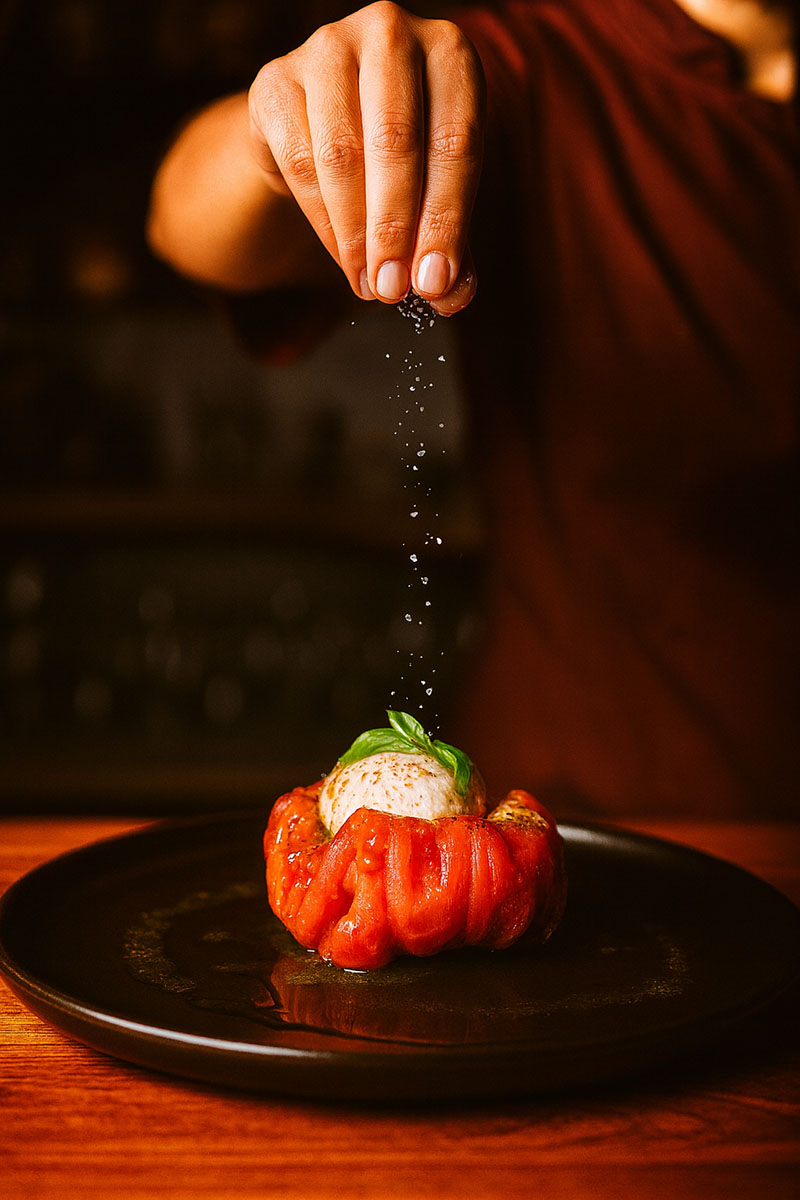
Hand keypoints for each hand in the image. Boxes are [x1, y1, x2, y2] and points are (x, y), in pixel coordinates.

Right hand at [248, 1, 484, 313]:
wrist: (323, 127)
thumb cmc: (400, 160)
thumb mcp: (436, 192)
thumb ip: (450, 241)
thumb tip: (452, 296)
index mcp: (450, 53)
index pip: (457, 141)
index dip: (447, 220)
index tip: (436, 283)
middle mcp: (390, 34)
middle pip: (396, 142)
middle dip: (396, 229)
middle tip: (393, 290)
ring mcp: (327, 48)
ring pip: (343, 155)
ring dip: (356, 234)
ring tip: (368, 285)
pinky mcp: (276, 80)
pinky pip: (300, 162)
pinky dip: (323, 222)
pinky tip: (343, 258)